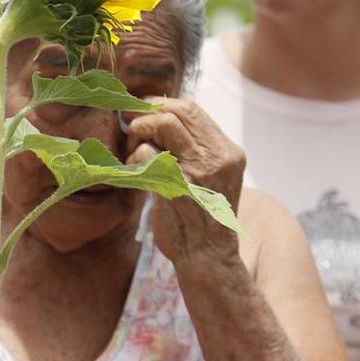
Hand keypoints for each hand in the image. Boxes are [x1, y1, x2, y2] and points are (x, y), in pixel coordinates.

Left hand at [125, 98, 244, 268]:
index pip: (193, 110)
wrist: (206, 256)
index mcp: (228, 151)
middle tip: (131, 125)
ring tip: (133, 148)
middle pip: (179, 111)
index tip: (141, 109)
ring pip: (165, 124)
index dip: (162, 103)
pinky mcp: (177, 187)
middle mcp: (219, 157)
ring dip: (141, 131)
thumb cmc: (198, 218)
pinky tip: (133, 171)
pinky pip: (148, 154)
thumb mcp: (205, 178)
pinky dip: (135, 157)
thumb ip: (191, 151)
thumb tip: (160, 118)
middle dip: (148, 113)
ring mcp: (200, 171)